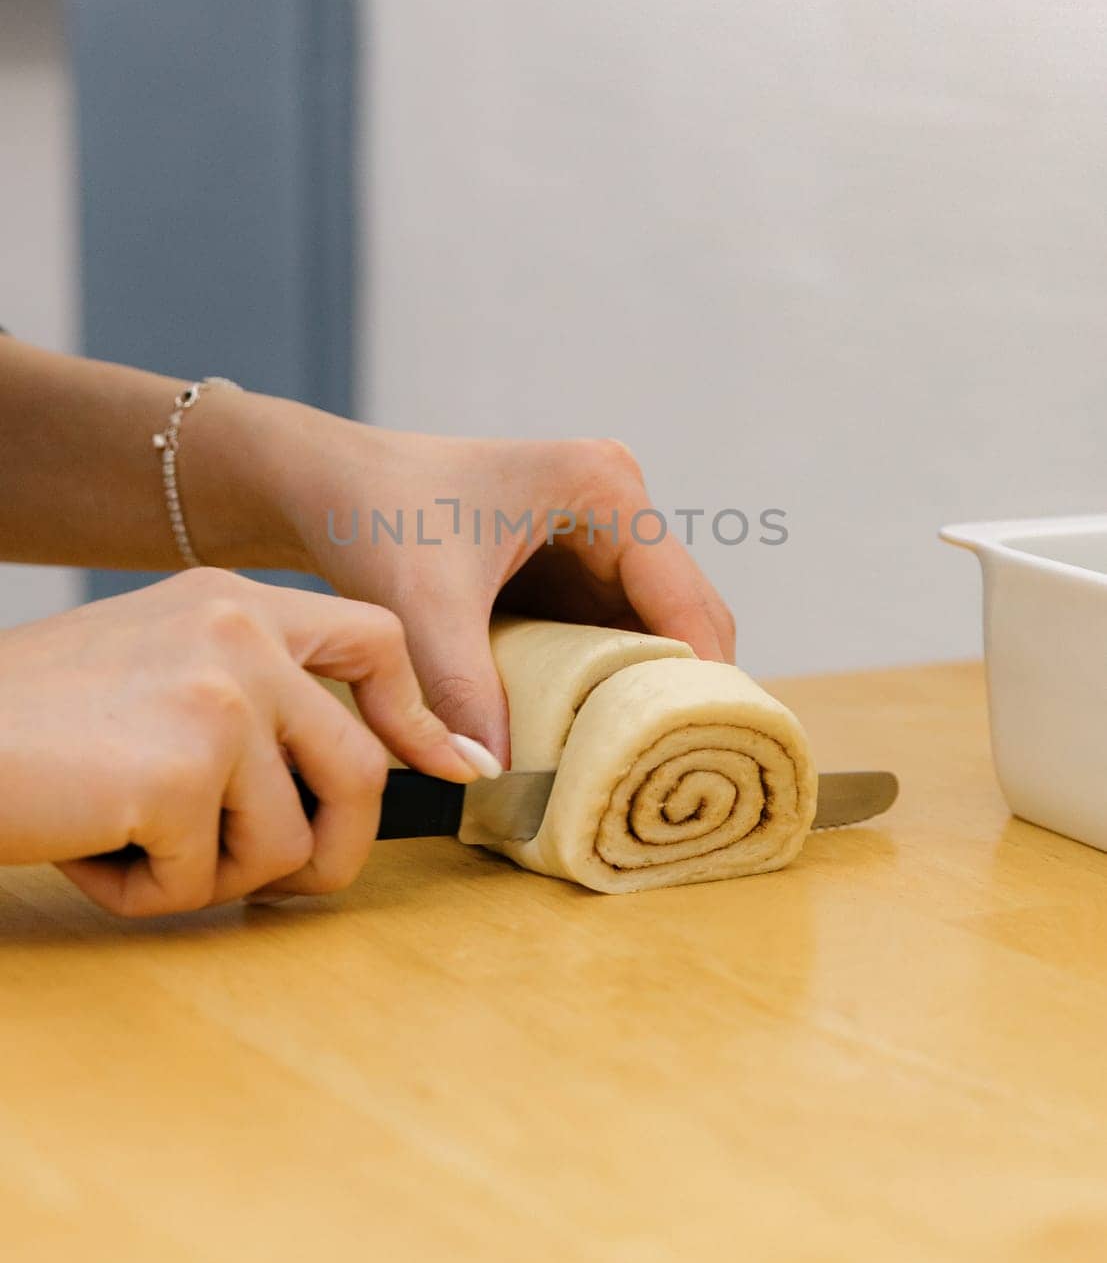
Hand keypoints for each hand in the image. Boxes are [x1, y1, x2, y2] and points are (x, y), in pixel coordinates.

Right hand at [0, 570, 480, 916]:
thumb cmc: (30, 723)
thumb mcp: (152, 668)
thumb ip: (248, 697)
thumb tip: (354, 775)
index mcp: (233, 601)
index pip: (375, 640)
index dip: (415, 716)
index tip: (450, 768)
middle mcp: (239, 633)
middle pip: (361, 767)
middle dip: (336, 850)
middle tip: (288, 886)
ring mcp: (216, 700)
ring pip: (286, 843)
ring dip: (212, 877)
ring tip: (128, 845)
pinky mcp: (178, 773)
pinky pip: (202, 883)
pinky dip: (143, 895)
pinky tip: (85, 851)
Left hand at [216, 402, 735, 764]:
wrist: (326, 484)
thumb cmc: (375, 514)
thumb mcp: (425, 606)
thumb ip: (463, 691)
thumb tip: (496, 778)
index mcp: (606, 489)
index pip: (685, 600)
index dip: (696, 682)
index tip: (695, 757)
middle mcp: (618, 503)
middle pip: (682, 616)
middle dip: (676, 692)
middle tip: (670, 776)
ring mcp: (599, 532)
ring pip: (650, 629)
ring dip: (643, 691)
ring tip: (638, 766)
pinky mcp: (572, 561)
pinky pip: (610, 630)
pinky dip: (607, 680)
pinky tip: (594, 735)